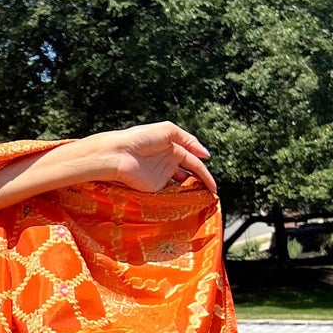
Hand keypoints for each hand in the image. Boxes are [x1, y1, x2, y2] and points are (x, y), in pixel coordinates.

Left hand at [87, 122, 216, 196]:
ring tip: (202, 199)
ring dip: (191, 191)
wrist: (119, 154)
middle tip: (210, 194)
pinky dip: (178, 197)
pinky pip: (169, 193)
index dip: (204, 172)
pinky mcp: (153, 187)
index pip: (194, 161)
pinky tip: (187, 201)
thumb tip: (206, 154)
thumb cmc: (141, 138)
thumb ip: (189, 140)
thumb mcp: (169, 131)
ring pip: (180, 185)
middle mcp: (168, 162)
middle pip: (189, 175)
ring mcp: (161, 175)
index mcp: (173, 148)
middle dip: (200, 183)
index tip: (213, 185)